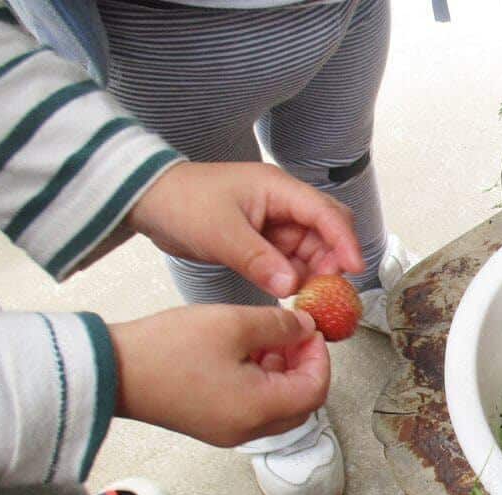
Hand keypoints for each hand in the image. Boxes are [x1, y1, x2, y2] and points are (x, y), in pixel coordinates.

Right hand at [110, 305, 329, 446]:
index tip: (312, 330)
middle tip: (296, 335)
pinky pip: (252, 407)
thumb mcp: (234, 324)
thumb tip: (305, 328)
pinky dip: (261, 381)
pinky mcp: (211, 424)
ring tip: (269, 338)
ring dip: (283, 373)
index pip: (315, 390)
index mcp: (258, 410)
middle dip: (305, 366)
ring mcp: (227, 431)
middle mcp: (247, 429)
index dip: (320, 357)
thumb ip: (280, 326)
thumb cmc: (166, 349)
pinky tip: (246, 351)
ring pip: (277, 406)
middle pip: (301, 404)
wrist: (110, 370)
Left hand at [126, 162, 363, 297]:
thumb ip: (258, 260)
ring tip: (311, 298)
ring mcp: (274, 222)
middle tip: (331, 290)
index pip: (325, 214)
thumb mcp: (220, 233)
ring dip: (314, 272)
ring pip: (310, 249)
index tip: (354, 269)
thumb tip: (291, 286)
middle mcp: (283, 204)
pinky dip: (294, 277)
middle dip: (333, 260)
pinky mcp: (263, 240)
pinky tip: (292, 293)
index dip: (344, 241)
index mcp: (278, 189)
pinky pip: (289, 260)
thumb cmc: (181, 201)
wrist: (147, 200)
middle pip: (326, 231)